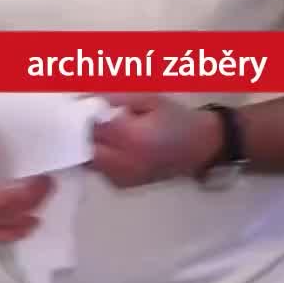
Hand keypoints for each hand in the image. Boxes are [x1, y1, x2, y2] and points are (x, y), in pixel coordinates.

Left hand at [89, 95, 222, 187]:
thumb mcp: (149, 99)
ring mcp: (122, 177)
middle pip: (86, 147)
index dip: (84, 117)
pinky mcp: (122, 185)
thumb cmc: (176, 118)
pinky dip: (100, 158)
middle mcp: (124, 162)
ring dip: (91, 147)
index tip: (83, 108)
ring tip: (104, 133)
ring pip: (89, 161)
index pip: (93, 128)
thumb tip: (87, 98)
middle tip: (90, 121)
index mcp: (132, 137)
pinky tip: (113, 148)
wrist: (200, 147)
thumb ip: (117, 98)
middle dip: (84, 134)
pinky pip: (99, 170)